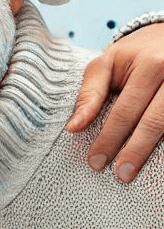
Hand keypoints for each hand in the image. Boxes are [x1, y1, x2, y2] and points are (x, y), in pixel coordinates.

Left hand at [67, 22, 163, 181]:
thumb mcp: (106, 63)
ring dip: (154, 150)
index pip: (125, 111)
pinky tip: (159, 158)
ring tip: (137, 171)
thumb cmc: (134, 54)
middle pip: (154, 121)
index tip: (95, 161)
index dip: (109, 139)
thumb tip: (73, 127)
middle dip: (135, 151)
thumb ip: (89, 94)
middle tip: (121, 174)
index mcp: (150, 65)